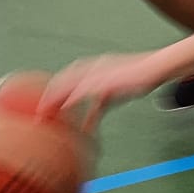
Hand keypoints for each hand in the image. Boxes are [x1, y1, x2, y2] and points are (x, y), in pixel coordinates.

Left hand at [40, 52, 160, 127]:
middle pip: (62, 80)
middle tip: (38, 113)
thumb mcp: (112, 95)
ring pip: (70, 84)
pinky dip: (75, 98)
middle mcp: (91, 67)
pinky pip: (86, 90)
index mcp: (91, 67)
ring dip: (55, 98)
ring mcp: (98, 72)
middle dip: (48, 96)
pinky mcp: (106, 79)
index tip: (42, 105)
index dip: (52, 91)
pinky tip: (67, 107)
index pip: (65, 78)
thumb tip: (86, 126)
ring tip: (45, 113)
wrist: (155, 68)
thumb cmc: (137, 80)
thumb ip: (97, 108)